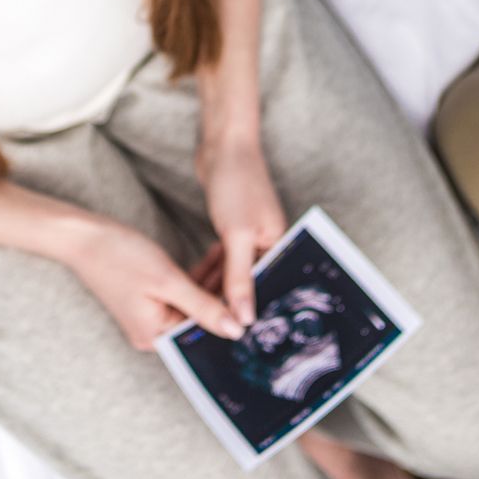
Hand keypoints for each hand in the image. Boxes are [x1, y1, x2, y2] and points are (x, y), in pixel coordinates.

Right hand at [61, 217, 245, 349]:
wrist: (82, 236)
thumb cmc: (119, 255)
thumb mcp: (167, 280)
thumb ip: (203, 306)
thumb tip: (236, 331)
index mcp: (155, 336)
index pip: (203, 334)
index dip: (230, 316)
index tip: (254, 299)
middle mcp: (152, 333)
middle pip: (199, 320)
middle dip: (223, 296)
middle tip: (250, 273)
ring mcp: (150, 315)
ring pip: (193, 304)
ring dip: (212, 283)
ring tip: (234, 258)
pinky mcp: (150, 299)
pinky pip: (181, 294)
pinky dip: (197, 279)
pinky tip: (214, 259)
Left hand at [194, 133, 288, 326]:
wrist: (224, 144)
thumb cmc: (237, 183)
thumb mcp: (237, 235)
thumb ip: (239, 278)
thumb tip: (244, 319)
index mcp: (278, 245)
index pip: (267, 288)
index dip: (250, 311)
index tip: (232, 334)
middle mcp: (268, 242)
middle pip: (251, 282)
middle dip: (232, 302)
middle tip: (212, 328)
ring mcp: (250, 234)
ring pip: (234, 271)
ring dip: (218, 287)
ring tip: (201, 311)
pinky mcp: (233, 227)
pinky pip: (225, 258)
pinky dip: (213, 270)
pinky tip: (199, 284)